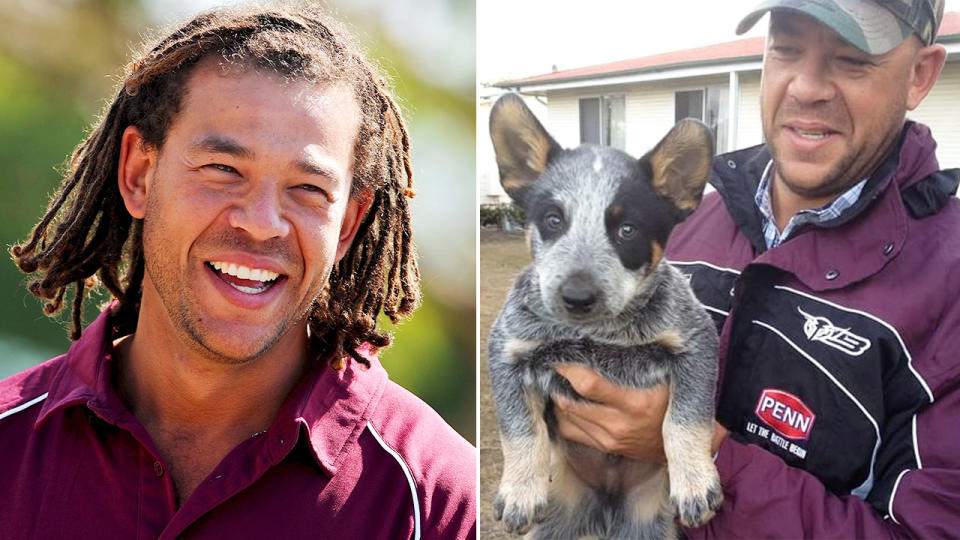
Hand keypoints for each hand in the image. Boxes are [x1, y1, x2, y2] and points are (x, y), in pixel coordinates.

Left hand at [553, 364, 729, 460]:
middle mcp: (621, 424)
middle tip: (550, 365)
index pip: (588, 385)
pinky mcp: (605, 447)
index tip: (557, 355)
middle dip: (556, 382)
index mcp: (636, 403)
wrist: (680, 442)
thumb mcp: (660, 378)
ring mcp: (611, 439)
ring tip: (556, 380)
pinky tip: (565, 400)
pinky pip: (569, 431)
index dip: (567, 369)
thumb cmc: (669, 399)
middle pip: (570, 402)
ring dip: (556, 398)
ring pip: (566, 417)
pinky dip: (562, 415)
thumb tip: (600, 336)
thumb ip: (633, 361)